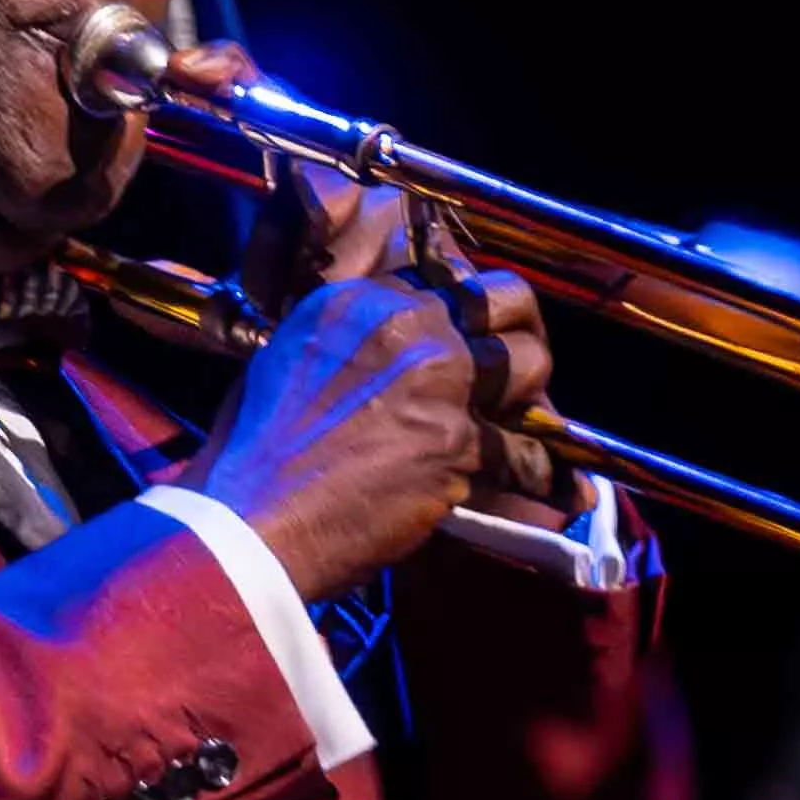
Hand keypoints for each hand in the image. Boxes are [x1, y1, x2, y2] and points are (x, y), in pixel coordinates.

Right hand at [179, 151, 557, 600]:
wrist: (250, 520)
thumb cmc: (257, 454)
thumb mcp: (290, 360)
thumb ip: (349, 339)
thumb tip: (386, 351)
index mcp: (358, 299)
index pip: (444, 279)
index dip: (467, 312)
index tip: (475, 335)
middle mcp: (403, 324)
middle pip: (503, 300)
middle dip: (518, 331)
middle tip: (517, 367)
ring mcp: (436, 379)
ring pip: (529, 362)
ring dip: (533, 396)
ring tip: (525, 421)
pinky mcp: (457, 442)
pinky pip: (525, 450)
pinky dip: (539, 473)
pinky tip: (549, 486)